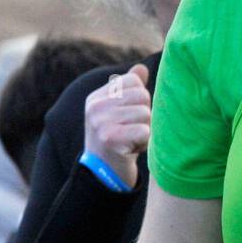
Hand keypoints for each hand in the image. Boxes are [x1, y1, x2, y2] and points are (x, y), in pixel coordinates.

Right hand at [83, 63, 150, 188]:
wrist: (103, 173)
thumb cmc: (116, 139)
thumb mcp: (118, 111)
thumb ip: (129, 89)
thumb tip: (142, 68)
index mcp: (96, 97)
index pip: (133, 81)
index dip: (140, 100)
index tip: (128, 117)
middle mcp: (95, 107)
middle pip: (142, 96)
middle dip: (145, 115)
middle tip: (132, 131)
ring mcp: (100, 122)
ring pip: (146, 113)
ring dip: (146, 130)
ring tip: (132, 139)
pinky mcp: (110, 138)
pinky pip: (145, 131)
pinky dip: (146, 142)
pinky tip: (133, 149)